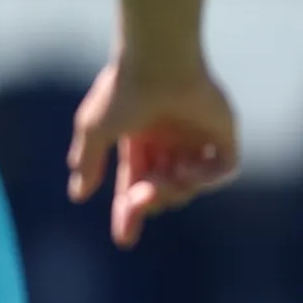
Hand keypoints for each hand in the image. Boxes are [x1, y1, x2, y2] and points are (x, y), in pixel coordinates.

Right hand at [68, 53, 239, 247]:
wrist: (158, 62)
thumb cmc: (123, 92)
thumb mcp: (94, 130)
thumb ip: (86, 163)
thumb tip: (78, 195)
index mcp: (139, 140)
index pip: (135, 186)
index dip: (130, 214)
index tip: (125, 240)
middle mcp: (169, 141)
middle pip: (163, 190)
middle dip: (149, 201)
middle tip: (141, 195)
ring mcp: (198, 138)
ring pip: (191, 186)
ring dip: (174, 191)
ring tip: (163, 177)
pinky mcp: (225, 133)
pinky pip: (223, 172)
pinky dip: (206, 179)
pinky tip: (186, 170)